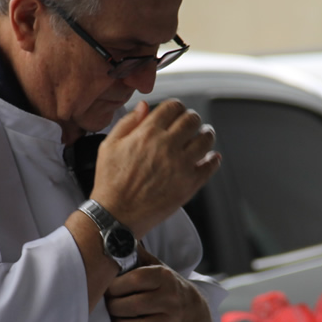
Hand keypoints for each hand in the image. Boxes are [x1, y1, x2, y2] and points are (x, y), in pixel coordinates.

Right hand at [90, 100, 219, 237]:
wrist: (116, 215)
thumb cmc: (110, 183)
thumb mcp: (109, 146)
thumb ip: (128, 123)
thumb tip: (144, 107)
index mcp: (147, 133)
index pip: (173, 107)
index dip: (176, 107)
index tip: (176, 112)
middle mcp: (166, 146)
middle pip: (192, 119)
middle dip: (192, 118)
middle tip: (191, 123)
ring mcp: (180, 165)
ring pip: (206, 139)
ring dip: (206, 134)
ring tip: (204, 136)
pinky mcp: (189, 184)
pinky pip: (210, 166)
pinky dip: (213, 159)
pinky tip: (210, 157)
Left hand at [106, 246, 212, 321]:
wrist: (199, 313)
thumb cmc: (169, 288)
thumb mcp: (159, 268)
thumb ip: (138, 256)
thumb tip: (115, 239)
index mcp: (165, 277)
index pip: (133, 280)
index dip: (114, 286)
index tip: (106, 289)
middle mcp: (171, 299)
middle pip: (133, 305)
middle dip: (114, 308)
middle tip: (109, 308)